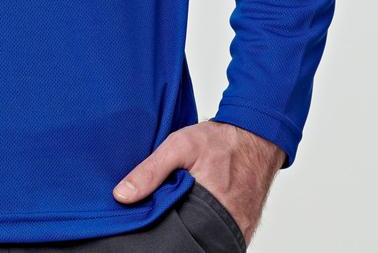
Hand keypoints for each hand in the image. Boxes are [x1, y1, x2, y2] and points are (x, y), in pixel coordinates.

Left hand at [111, 119, 286, 246]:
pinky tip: (194, 213)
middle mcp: (228, 225)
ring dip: (190, 229)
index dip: (157, 227)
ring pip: (204, 240)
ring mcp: (238, 231)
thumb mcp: (179, 146)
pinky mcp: (243, 230)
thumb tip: (122, 196)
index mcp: (209, 206)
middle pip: (190, 239)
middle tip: (162, 212)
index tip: (144, 219)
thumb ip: (150, 171)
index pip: (174, 232)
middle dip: (174, 229)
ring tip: (178, 211)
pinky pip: (219, 238)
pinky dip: (205, 229)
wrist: (255, 138)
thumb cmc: (219, 141)